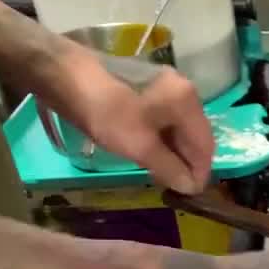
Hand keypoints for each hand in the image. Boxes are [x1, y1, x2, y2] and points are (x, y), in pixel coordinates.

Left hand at [45, 47, 214, 193]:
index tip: (189, 195)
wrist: (63, 73)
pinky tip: (147, 150)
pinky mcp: (145, 86)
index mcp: (187, 102)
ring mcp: (163, 85)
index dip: (199, 172)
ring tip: (159, 171)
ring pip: (177, 127)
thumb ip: (169, 168)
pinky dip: (160, 137)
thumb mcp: (139, 146)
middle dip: (186, 162)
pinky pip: (163, 118)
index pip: (205, 146)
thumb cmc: (105, 111)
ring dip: (172, 151)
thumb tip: (190, 186)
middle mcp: (183, 90)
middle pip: (193, 135)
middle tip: (172, 185)